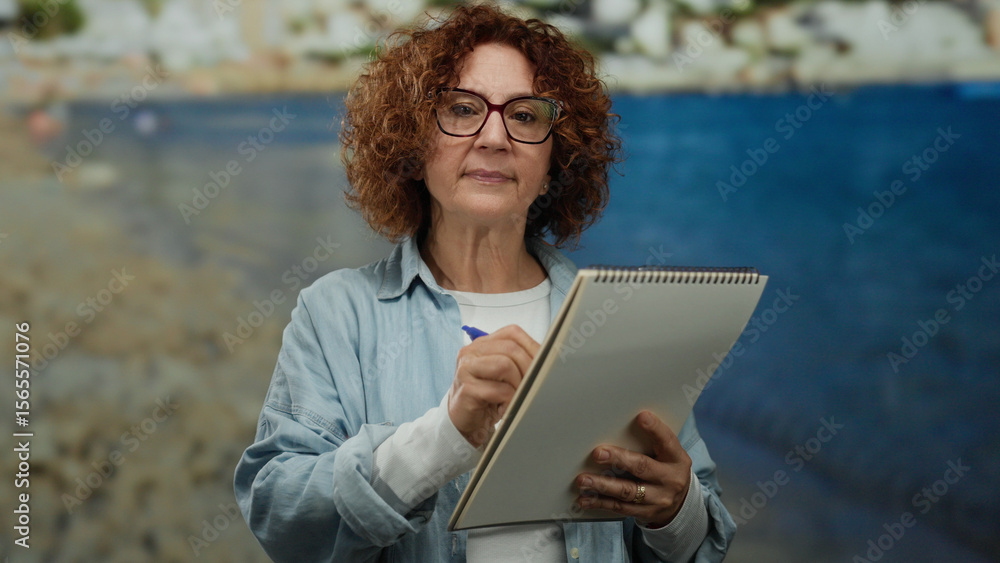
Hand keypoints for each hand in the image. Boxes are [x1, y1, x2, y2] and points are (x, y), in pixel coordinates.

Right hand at [447, 325, 539, 447]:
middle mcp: (471, 352)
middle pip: (511, 349)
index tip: (544, 364)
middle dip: (529, 369)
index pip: (512, 333)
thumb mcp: (505, 374)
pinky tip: (505, 408)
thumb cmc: (488, 396)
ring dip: (518, 385)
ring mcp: (465, 370)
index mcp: (482, 344)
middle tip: (532, 386)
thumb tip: (549, 357)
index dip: (533, 347)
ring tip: (515, 397)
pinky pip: (499, 390)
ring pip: (504, 365)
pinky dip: (509, 401)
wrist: (465, 421)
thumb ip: (520, 360)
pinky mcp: (466, 390)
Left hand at [574, 411, 692, 527]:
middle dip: (618, 459)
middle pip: (642, 467)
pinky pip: (620, 507)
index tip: (642, 417)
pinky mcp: (646, 513)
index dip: (655, 429)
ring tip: (583, 480)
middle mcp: (670, 479)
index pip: (667, 441)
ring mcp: (658, 499)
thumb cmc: (667, 470)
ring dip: (602, 485)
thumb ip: (651, 443)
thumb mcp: (668, 455)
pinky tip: (585, 498)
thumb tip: (618, 427)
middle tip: (597, 453)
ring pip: (627, 491)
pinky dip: (600, 502)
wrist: (681, 505)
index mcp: (676, 459)